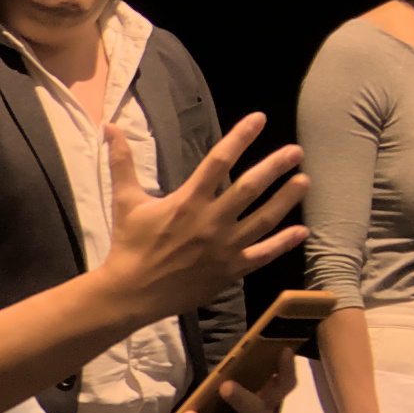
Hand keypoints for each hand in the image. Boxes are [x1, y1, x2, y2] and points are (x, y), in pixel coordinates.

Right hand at [100, 111, 308, 322]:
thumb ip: (122, 162)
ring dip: (285, 199)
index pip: (219, 161)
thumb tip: (109, 126)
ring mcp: (224, 248)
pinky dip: (283, 243)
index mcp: (188, 201)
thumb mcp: (126, 200)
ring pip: (263, 220)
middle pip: (250, 188)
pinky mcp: (229, 271)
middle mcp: (211, 222)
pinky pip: (262, 255)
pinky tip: (301, 231)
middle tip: (296, 151)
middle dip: (275, 167)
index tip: (259, 119)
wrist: (131, 293)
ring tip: (304, 181)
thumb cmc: (130, 245)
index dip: (240, 137)